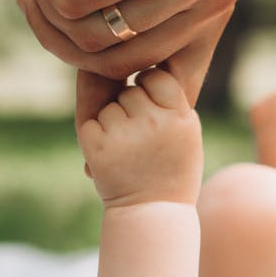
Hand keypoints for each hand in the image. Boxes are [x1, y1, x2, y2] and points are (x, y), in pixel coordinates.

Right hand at [16, 0, 239, 120]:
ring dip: (50, 1)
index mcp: (215, 8)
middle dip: (61, 36)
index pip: (168, 88)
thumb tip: (103, 101)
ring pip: (91, 39)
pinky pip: (71, 1)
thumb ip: (125, 30)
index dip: (120, 104)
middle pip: (117, 66)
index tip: (88, 142)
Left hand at [77, 68, 202, 207]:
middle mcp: (153, 123)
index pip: (157, 76)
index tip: (156, 110)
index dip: (152, 89)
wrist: (154, 213)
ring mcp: (123, 135)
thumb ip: (165, 96)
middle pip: (131, 90)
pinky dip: (97, 133)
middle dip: (132, 107)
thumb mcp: (184, 129)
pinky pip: (91, 119)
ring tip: (130, 150)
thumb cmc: (171, 166)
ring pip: (110, 105)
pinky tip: (113, 154)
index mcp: (180, 117)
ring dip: (114, 120)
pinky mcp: (95, 147)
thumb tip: (127, 62)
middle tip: (144, 140)